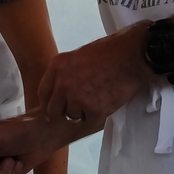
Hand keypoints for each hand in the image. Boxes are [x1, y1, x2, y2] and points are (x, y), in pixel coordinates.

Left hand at [38, 21, 153, 122]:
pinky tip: (106, 104)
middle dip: (63, 113)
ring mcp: (76, 98)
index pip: (43, 92)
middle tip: (75, 111)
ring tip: (97, 100)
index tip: (53, 108)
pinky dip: (98, 116)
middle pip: (53, 110)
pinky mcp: (93, 109)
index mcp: (57, 66)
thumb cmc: (110, 52)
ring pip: (72, 116)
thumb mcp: (79, 56)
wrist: (131, 56)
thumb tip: (63, 89)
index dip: (49, 103)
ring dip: (83, 113)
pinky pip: (89, 120)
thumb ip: (67, 72)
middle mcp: (62, 83)